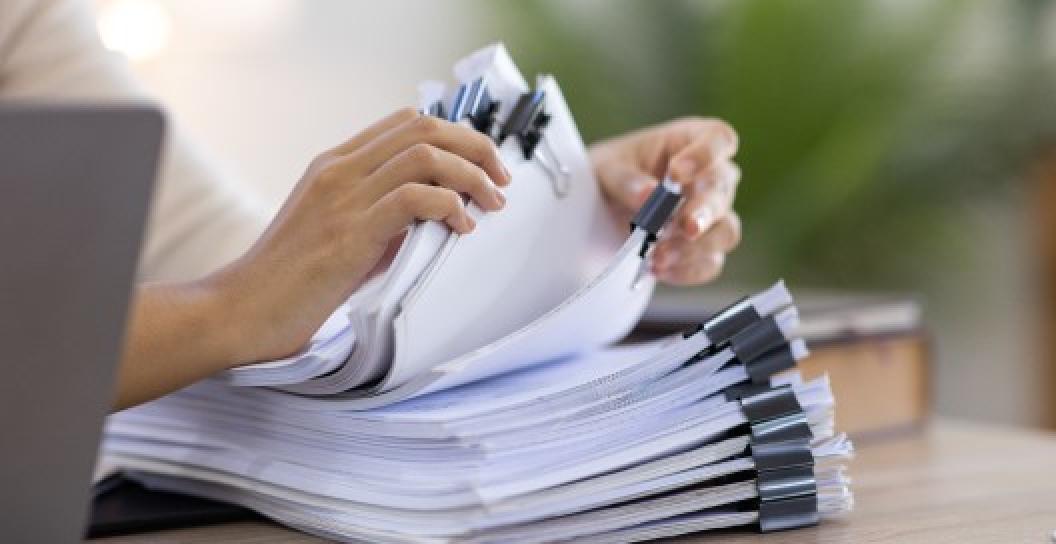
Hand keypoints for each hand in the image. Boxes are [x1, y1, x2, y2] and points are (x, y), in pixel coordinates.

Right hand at [209, 108, 510, 363]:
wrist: (242, 310)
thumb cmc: (290, 281)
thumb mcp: (340, 233)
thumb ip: (382, 215)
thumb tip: (435, 214)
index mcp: (334, 164)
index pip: (405, 122)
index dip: (454, 134)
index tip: (482, 163)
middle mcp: (339, 169)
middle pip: (423, 127)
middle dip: (474, 146)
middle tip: (501, 178)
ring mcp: (342, 196)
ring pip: (425, 155)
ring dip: (471, 175)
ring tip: (492, 202)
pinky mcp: (350, 230)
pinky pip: (414, 197)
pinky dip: (450, 206)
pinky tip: (462, 227)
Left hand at [589, 117, 741, 285]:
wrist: (600, 208)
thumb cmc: (611, 174)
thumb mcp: (605, 168)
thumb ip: (625, 180)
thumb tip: (648, 196)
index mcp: (690, 141)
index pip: (718, 139)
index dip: (706, 155)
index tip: (678, 172)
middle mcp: (709, 176)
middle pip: (722, 191)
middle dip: (703, 212)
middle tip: (683, 227)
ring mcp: (712, 214)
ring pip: (726, 231)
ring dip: (694, 247)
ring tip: (658, 256)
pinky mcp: (704, 248)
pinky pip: (710, 263)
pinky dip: (686, 270)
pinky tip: (660, 268)